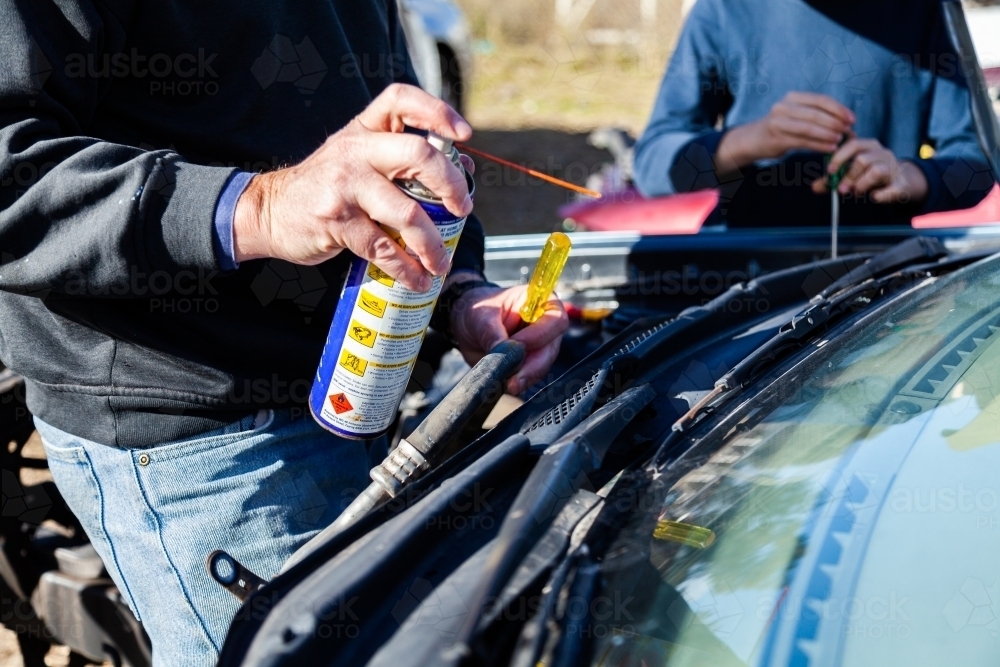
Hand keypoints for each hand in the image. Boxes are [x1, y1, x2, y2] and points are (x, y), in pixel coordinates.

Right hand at [233, 83, 472, 291]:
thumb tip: (460, 168)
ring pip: (407, 213)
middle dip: (450, 185)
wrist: (269, 211)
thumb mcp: (357, 159)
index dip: (436, 111)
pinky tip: (416, 279)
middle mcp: (355, 150)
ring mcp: (345, 185)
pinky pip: (383, 248)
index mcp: (364, 129)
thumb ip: (400, 159)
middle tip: (463, 209)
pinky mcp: (336, 221)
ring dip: (432, 244)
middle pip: (418, 155)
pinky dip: (405, 268)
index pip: (401, 100)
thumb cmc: (326, 186)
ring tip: (441, 263)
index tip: (463, 134)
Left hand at [448, 278, 568, 394]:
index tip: (518, 346)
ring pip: (542, 366)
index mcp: (539, 302)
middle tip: (513, 380)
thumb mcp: (481, 315)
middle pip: (551, 348)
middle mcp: (545, 325)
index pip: (555, 319)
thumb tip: (505, 354)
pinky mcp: (530, 364)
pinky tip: (505, 384)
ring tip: (506, 384)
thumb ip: (493, 333)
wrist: (466, 326)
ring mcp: (540, 346)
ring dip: (525, 377)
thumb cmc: (477, 309)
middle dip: (533, 366)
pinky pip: (530, 377)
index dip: (540, 335)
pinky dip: (519, 382)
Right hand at [716, 92, 854, 173]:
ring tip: (841, 140)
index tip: (852, 119)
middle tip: (849, 132)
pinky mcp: (777, 139)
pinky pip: (803, 142)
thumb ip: (815, 114)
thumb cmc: (780, 127)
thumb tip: (844, 121)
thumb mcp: (795, 114)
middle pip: (816, 114)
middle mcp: (784, 107)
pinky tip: (830, 148)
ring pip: (810, 128)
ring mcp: (779, 123)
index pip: (821, 100)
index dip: (839, 109)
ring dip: (828, 135)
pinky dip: (819, 145)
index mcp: (793, 97)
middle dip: (836, 123)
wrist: (752, 139)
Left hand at [812, 137, 928, 203]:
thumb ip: (833, 179)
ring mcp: (894, 168)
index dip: (839, 157)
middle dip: (848, 176)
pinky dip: (882, 195)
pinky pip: (893, 189)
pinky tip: (875, 197)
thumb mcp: (850, 174)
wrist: (900, 182)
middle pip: (863, 159)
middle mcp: (883, 153)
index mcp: (869, 146)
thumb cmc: (869, 175)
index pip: (853, 144)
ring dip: (861, 184)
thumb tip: (814, 187)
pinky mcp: (902, 184)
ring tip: (857, 192)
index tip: (829, 171)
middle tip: (841, 190)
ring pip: (876, 171)